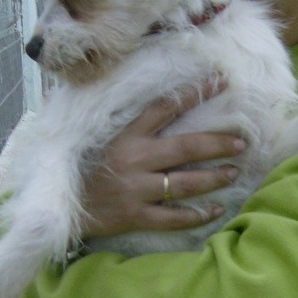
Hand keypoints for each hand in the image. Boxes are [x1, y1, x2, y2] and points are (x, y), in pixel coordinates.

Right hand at [80, 81, 245, 238]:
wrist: (56, 206)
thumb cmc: (74, 167)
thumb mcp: (85, 133)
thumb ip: (105, 112)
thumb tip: (105, 80)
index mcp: (124, 134)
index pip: (165, 107)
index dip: (194, 93)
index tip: (220, 83)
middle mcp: (134, 159)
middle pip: (187, 146)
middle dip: (218, 143)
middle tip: (242, 142)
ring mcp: (136, 189)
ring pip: (186, 183)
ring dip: (214, 177)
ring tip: (234, 171)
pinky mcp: (135, 216)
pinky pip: (173, 217)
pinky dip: (197, 215)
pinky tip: (216, 210)